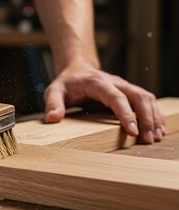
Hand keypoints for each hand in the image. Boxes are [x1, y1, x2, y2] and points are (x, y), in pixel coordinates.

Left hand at [44, 65, 164, 143]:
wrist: (76, 70)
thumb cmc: (66, 84)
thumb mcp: (53, 91)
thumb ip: (52, 103)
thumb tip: (52, 118)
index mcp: (97, 83)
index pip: (116, 97)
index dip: (126, 114)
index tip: (133, 131)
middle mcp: (115, 82)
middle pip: (138, 96)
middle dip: (146, 118)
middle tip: (147, 139)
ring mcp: (124, 86)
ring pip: (146, 98)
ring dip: (153, 117)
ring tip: (155, 137)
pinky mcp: (128, 92)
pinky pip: (146, 100)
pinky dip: (154, 114)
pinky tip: (157, 129)